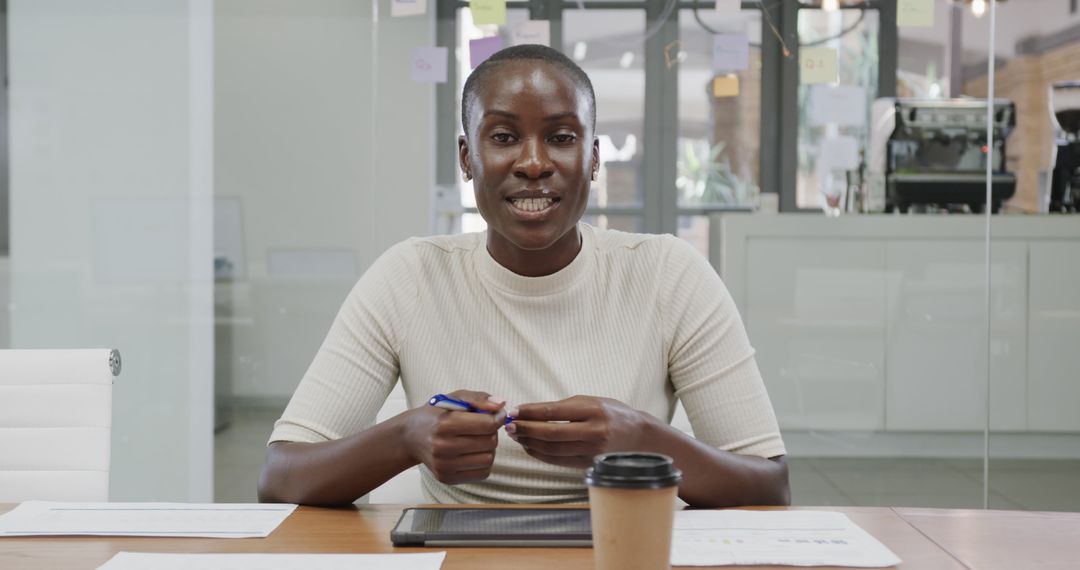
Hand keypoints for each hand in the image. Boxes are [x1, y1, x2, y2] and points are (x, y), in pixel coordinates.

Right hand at [400, 390, 504, 483]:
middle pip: (490, 442)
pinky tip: (473, 452)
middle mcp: (443, 447)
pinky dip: (483, 462)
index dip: (498, 418)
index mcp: (445, 424)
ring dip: (489, 448)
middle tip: (484, 426)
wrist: (410, 437)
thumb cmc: (436, 414)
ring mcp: (444, 465)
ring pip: (488, 459)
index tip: (497, 415)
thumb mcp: (455, 398)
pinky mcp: (446, 478)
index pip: (487, 425)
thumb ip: (479, 398)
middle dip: (492, 432)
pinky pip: (482, 473)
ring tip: (478, 440)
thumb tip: (501, 405)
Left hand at [506, 395, 651, 468]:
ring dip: (530, 443)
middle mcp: (594, 431)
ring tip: (516, 435)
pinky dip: (541, 455)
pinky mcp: (589, 464)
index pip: (554, 411)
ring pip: (553, 449)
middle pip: (551, 433)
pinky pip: (559, 460)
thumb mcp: (592, 401)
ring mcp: (592, 450)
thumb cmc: (612, 413)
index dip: (531, 412)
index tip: (514, 410)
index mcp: (593, 410)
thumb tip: (531, 412)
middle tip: (509, 425)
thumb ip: (565, 407)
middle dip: (526, 429)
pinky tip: (530, 447)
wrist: (639, 436)